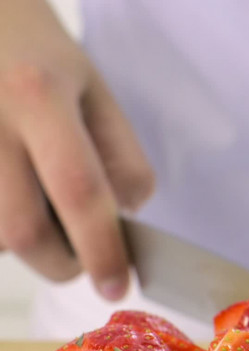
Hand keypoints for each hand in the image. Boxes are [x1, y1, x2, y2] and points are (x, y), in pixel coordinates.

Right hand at [0, 0, 152, 299]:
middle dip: (61, 263)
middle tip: (81, 256)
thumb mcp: (93, 87)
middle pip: (21, 231)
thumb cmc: (34, 52)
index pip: (79, 190)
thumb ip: (119, 155)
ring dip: (23, 241)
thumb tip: (123, 220)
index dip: (102, 248)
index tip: (118, 286)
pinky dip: (0, 227)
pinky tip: (12, 192)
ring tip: (35, 198)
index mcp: (39, 97)